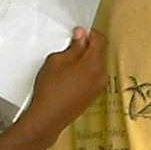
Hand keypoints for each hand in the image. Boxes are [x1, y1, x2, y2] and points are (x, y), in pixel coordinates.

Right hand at [15, 27, 107, 144]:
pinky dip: (85, 72)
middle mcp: (101, 76)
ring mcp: (99, 87)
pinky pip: (93, 77)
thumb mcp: (58, 61)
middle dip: (87, 47)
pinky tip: (70, 76)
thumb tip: (81, 36)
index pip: (101, 40)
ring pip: (96, 65)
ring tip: (67, 64)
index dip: (91, 33)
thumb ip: (74, 47)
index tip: (80, 32)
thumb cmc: (50, 90)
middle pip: (100, 53)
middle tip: (70, 47)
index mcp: (94, 65)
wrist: (49, 117)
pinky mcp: (94, 95)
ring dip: (86, 60)